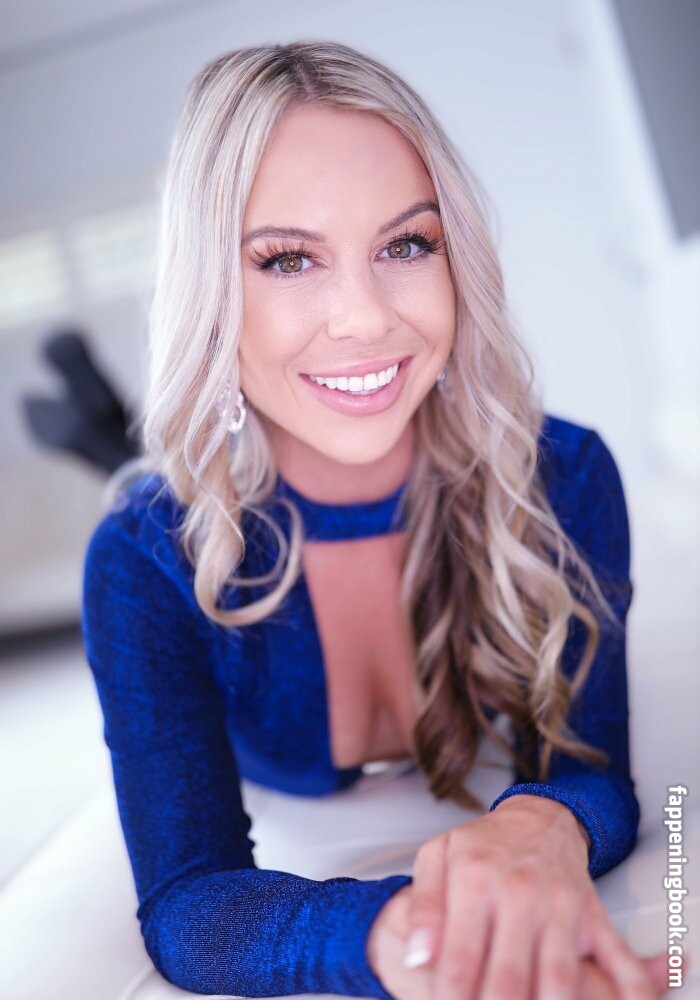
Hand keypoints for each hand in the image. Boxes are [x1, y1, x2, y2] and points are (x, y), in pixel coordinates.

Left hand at [367, 795, 666, 998]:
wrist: (539, 817)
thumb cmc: (485, 844)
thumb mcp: (437, 857)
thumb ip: (423, 908)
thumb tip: (416, 958)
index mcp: (475, 879)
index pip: (459, 960)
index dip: (449, 997)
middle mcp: (519, 893)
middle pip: (507, 980)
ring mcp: (559, 906)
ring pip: (557, 982)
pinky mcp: (591, 915)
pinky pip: (615, 962)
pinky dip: (617, 992)